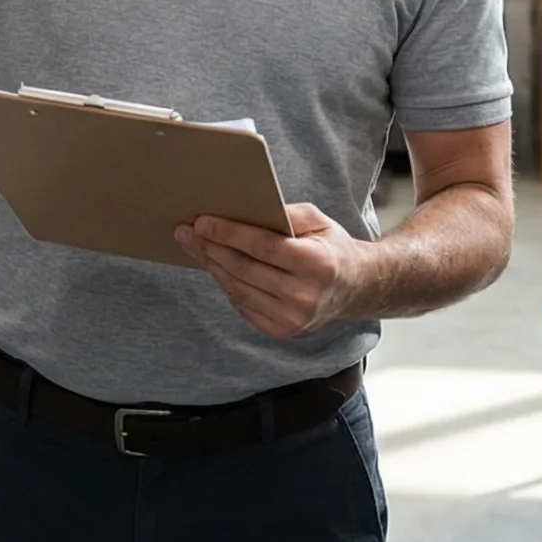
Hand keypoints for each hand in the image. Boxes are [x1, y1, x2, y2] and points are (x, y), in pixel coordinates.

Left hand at [176, 203, 363, 340]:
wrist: (355, 288)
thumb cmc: (332, 248)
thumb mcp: (318, 221)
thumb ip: (284, 214)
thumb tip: (241, 211)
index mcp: (317, 264)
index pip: (261, 247)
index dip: (228, 234)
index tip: (202, 222)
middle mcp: (305, 295)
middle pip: (244, 269)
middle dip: (211, 248)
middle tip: (187, 232)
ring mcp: (293, 318)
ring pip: (239, 289)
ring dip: (212, 266)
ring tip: (195, 247)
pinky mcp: (282, 331)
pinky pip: (243, 305)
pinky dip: (226, 285)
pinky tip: (215, 267)